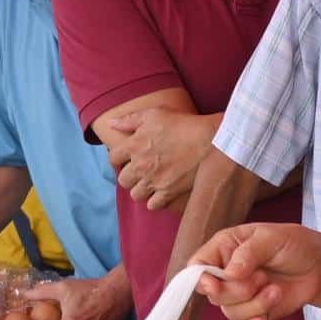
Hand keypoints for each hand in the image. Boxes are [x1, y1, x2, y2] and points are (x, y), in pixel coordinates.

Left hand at [99, 104, 214, 210]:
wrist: (210, 141)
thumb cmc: (182, 124)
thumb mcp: (154, 114)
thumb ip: (129, 120)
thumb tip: (110, 123)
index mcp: (134, 146)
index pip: (113, 158)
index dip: (120, 158)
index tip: (128, 158)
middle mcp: (140, 166)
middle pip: (123, 180)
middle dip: (130, 176)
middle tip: (141, 171)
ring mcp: (154, 181)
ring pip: (136, 195)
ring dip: (141, 189)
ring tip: (151, 183)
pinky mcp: (168, 192)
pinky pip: (153, 205)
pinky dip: (156, 201)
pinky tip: (163, 192)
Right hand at [190, 222, 320, 319]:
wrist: (319, 268)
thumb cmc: (294, 245)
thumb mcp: (272, 238)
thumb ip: (249, 252)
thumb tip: (230, 274)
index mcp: (224, 249)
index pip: (197, 266)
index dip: (201, 279)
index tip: (214, 285)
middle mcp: (226, 274)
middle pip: (214, 295)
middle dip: (240, 291)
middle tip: (263, 277)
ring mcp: (239, 297)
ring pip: (230, 313)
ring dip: (255, 305)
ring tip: (276, 290)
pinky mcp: (252, 314)